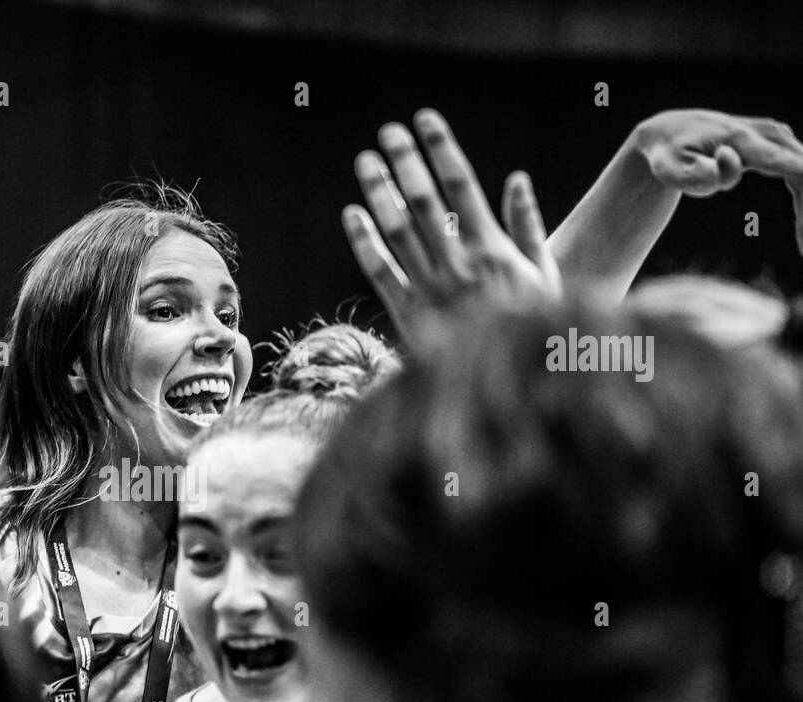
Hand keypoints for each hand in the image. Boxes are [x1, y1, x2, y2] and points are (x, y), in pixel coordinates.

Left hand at [343, 109, 560, 351]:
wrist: (508, 383)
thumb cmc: (533, 328)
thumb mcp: (545, 278)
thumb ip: (529, 228)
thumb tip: (516, 179)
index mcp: (492, 249)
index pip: (461, 183)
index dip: (440, 148)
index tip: (424, 120)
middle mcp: (457, 263)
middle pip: (424, 199)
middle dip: (405, 160)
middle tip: (388, 131)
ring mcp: (429, 288)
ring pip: (397, 229)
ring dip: (379, 192)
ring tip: (366, 162)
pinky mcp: (407, 314)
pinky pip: (380, 271)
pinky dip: (364, 241)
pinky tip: (352, 214)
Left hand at [631, 109, 802, 253]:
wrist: (670, 132)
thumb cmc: (669, 157)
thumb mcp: (673, 172)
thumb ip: (701, 175)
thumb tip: (730, 158)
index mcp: (745, 141)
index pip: (797, 169)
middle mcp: (768, 133)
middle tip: (802, 246)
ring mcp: (775, 134)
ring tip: (801, 243)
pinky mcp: (776, 141)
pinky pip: (800, 170)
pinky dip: (802, 199)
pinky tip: (800, 228)